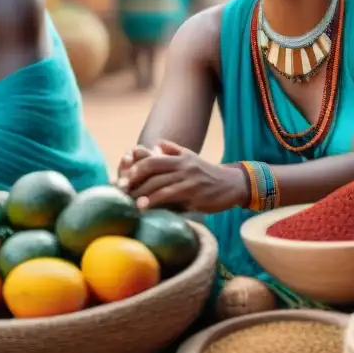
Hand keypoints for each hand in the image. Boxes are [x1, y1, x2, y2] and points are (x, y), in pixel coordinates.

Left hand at [116, 141, 248, 213]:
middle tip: (121, 189)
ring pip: (158, 183)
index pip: (152, 158)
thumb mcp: (191, 158)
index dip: (135, 167)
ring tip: (130, 201)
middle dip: (134, 178)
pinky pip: (169, 195)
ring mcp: (188, 178)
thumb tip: (155, 145)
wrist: (233, 185)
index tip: (123, 178)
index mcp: (180, 157)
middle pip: (152, 167)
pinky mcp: (194, 193)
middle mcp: (183, 165)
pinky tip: (144, 207)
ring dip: (141, 193)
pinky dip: (154, 201)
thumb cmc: (209, 174)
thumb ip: (173, 151)